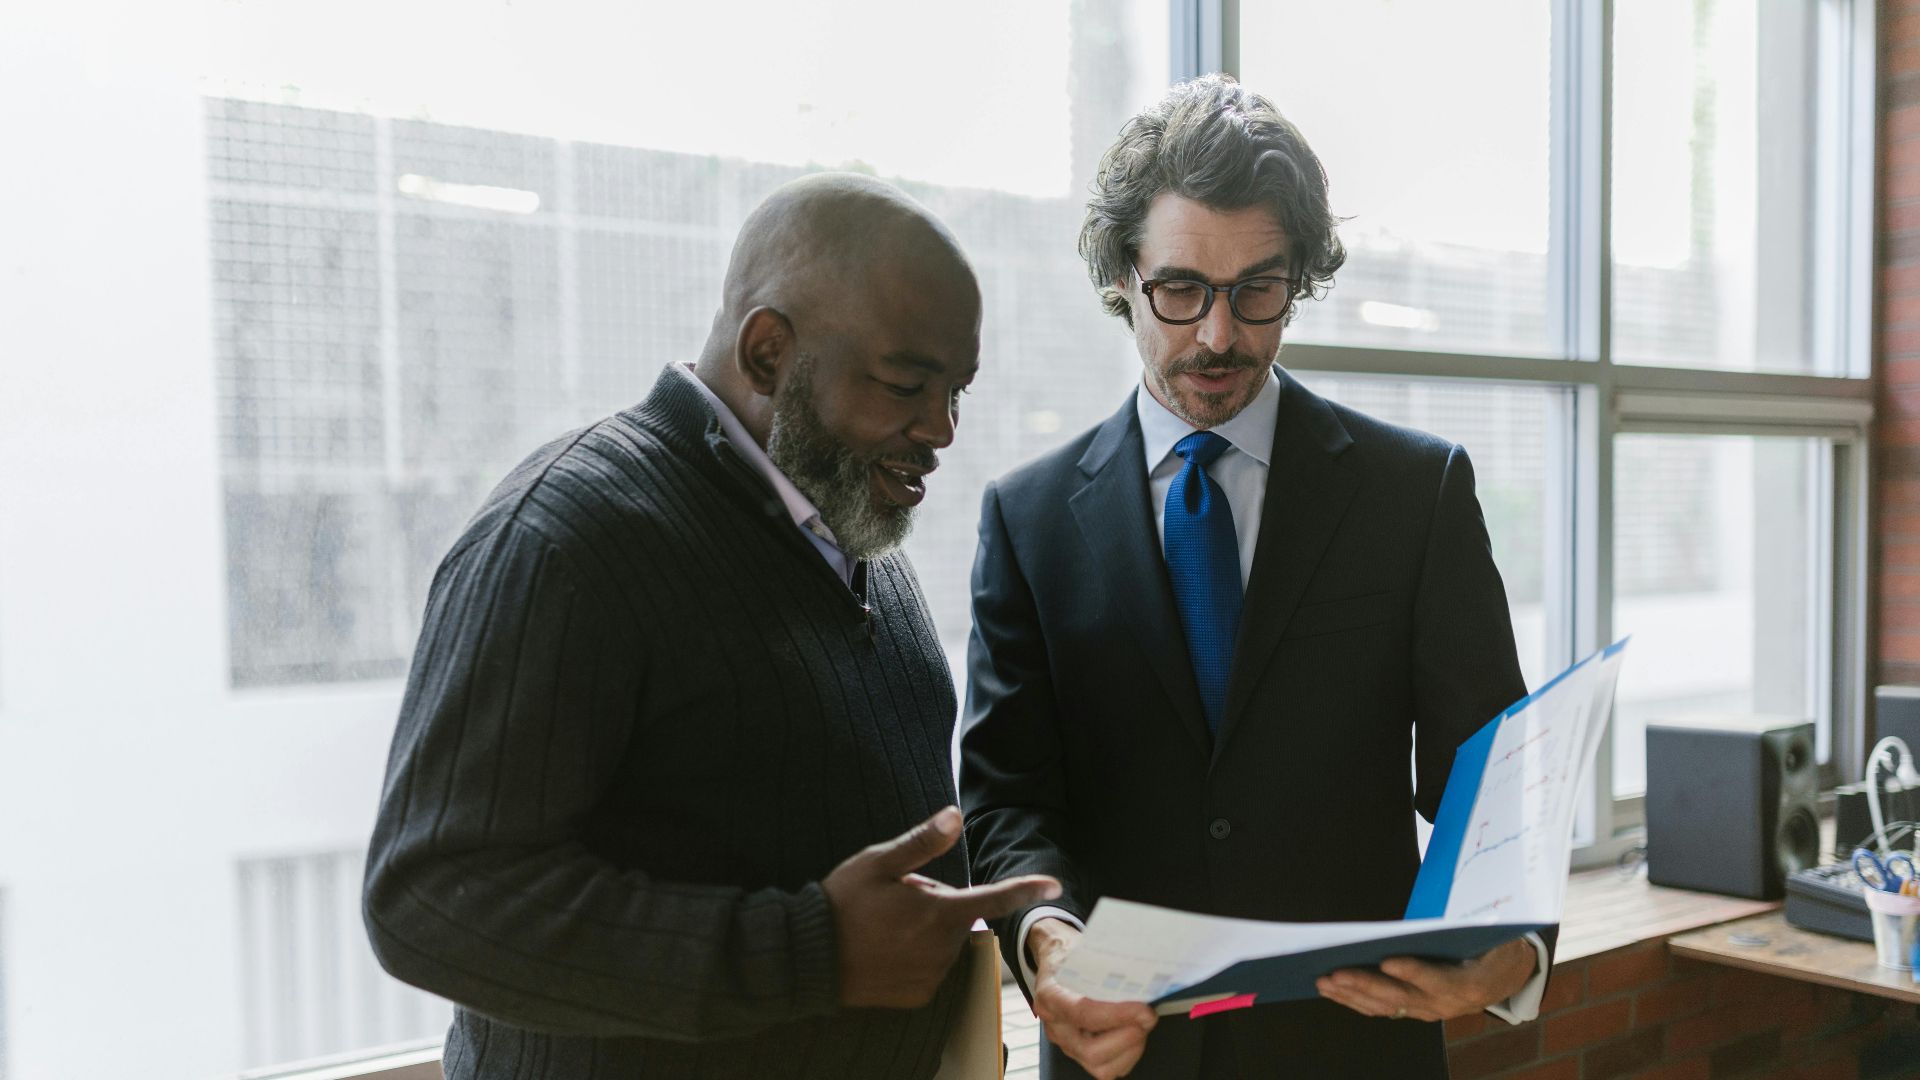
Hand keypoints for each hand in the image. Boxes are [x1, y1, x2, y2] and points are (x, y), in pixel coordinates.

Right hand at [822, 806, 1059, 1008]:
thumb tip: (955, 816)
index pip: (994, 898)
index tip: (1054, 885)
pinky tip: (885, 950)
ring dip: (926, 931)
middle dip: (937, 903)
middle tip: (897, 898)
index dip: (1025, 889)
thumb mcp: (878, 863)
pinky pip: (929, 969)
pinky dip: (915, 957)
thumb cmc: (842, 904)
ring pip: (943, 943)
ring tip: (885, 925)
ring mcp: (931, 976)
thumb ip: (922, 843)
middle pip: (957, 917)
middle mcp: (942, 948)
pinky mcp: (918, 995)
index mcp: (939, 913)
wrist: (809, 958)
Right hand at [1028, 918, 1156, 1079]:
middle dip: (1127, 1037)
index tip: (1143, 1009)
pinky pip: (1106, 1070)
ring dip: (1130, 1048)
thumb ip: (1111, 965)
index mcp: (1051, 994)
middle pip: (1090, 1050)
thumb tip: (1147, 976)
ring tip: (1141, 1024)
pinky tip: (1133, 1033)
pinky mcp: (1079, 1053)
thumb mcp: (1087, 949)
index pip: (1083, 1013)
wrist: (1057, 959)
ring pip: (1100, 1066)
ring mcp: (1065, 1043)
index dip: (1117, 1015)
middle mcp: (1054, 1025)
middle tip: (1147, 1016)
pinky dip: (1127, 1055)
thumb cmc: (1073, 955)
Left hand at [1315, 937, 1537, 1021]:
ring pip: (1385, 1007)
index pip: (1436, 979)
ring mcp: (1428, 1010)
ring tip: (1324, 982)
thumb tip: (1446, 911)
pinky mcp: (1416, 1010)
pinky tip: (1334, 990)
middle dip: (1364, 985)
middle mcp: (1445, 1004)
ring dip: (1352, 995)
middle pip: (1400, 996)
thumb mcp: (1491, 935)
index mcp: (1467, 983)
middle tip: (1335, 974)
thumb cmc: (1494, 945)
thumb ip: (1468, 928)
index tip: (1387, 961)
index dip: (1412, 971)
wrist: (1506, 976)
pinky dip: (1356, 1000)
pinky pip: (1383, 1009)